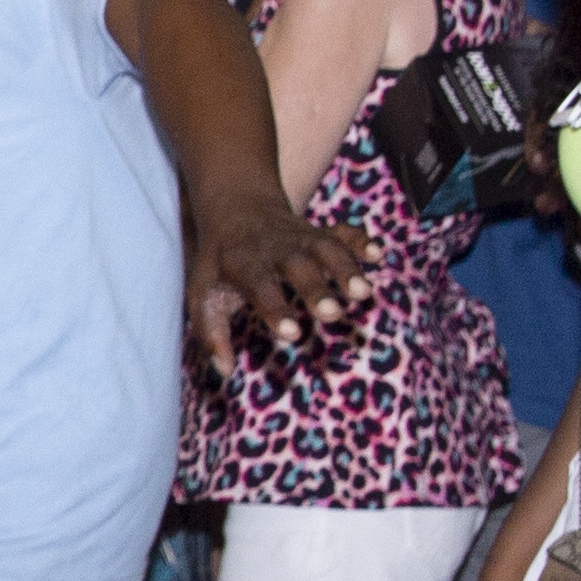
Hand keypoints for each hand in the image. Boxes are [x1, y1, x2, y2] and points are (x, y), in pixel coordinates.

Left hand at [184, 180, 369, 375]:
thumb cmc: (220, 263)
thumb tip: (223, 372)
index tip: (292, 334)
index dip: (275, 309)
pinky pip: (345, 232)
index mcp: (242, 263)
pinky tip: (377, 256)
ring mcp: (301, 238)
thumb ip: (211, 331)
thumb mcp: (203, 292)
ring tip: (363, 294)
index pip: (259, 286)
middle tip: (332, 313)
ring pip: (326, 248)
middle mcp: (275, 248)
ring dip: (346, 268)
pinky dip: (362, 241)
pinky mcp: (322, 232)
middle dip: (316, 288)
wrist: (236, 207)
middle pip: (298, 265)